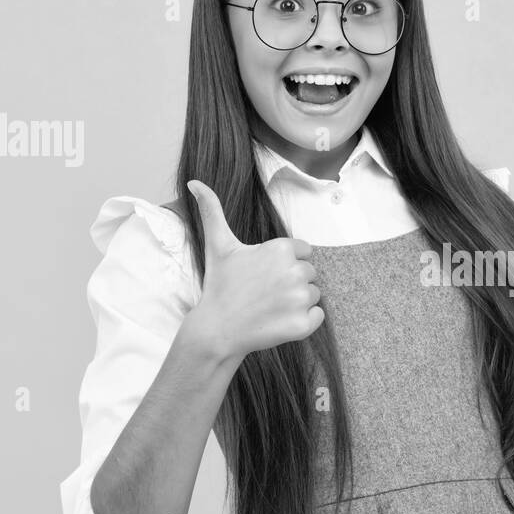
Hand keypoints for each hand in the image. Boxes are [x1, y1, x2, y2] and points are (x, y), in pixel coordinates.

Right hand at [183, 180, 323, 360]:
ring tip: (270, 307)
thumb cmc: (219, 286)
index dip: (285, 263)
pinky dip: (304, 321)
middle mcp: (294, 272)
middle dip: (291, 282)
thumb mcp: (218, 245)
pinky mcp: (303, 324)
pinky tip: (280, 320)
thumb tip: (195, 182)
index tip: (265, 274)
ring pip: (314, 294)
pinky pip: (318, 317)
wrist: (216, 330)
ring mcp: (300, 300)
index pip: (303, 252)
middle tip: (265, 292)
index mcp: (280, 249)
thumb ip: (212, 210)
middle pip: (309, 273)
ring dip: (298, 301)